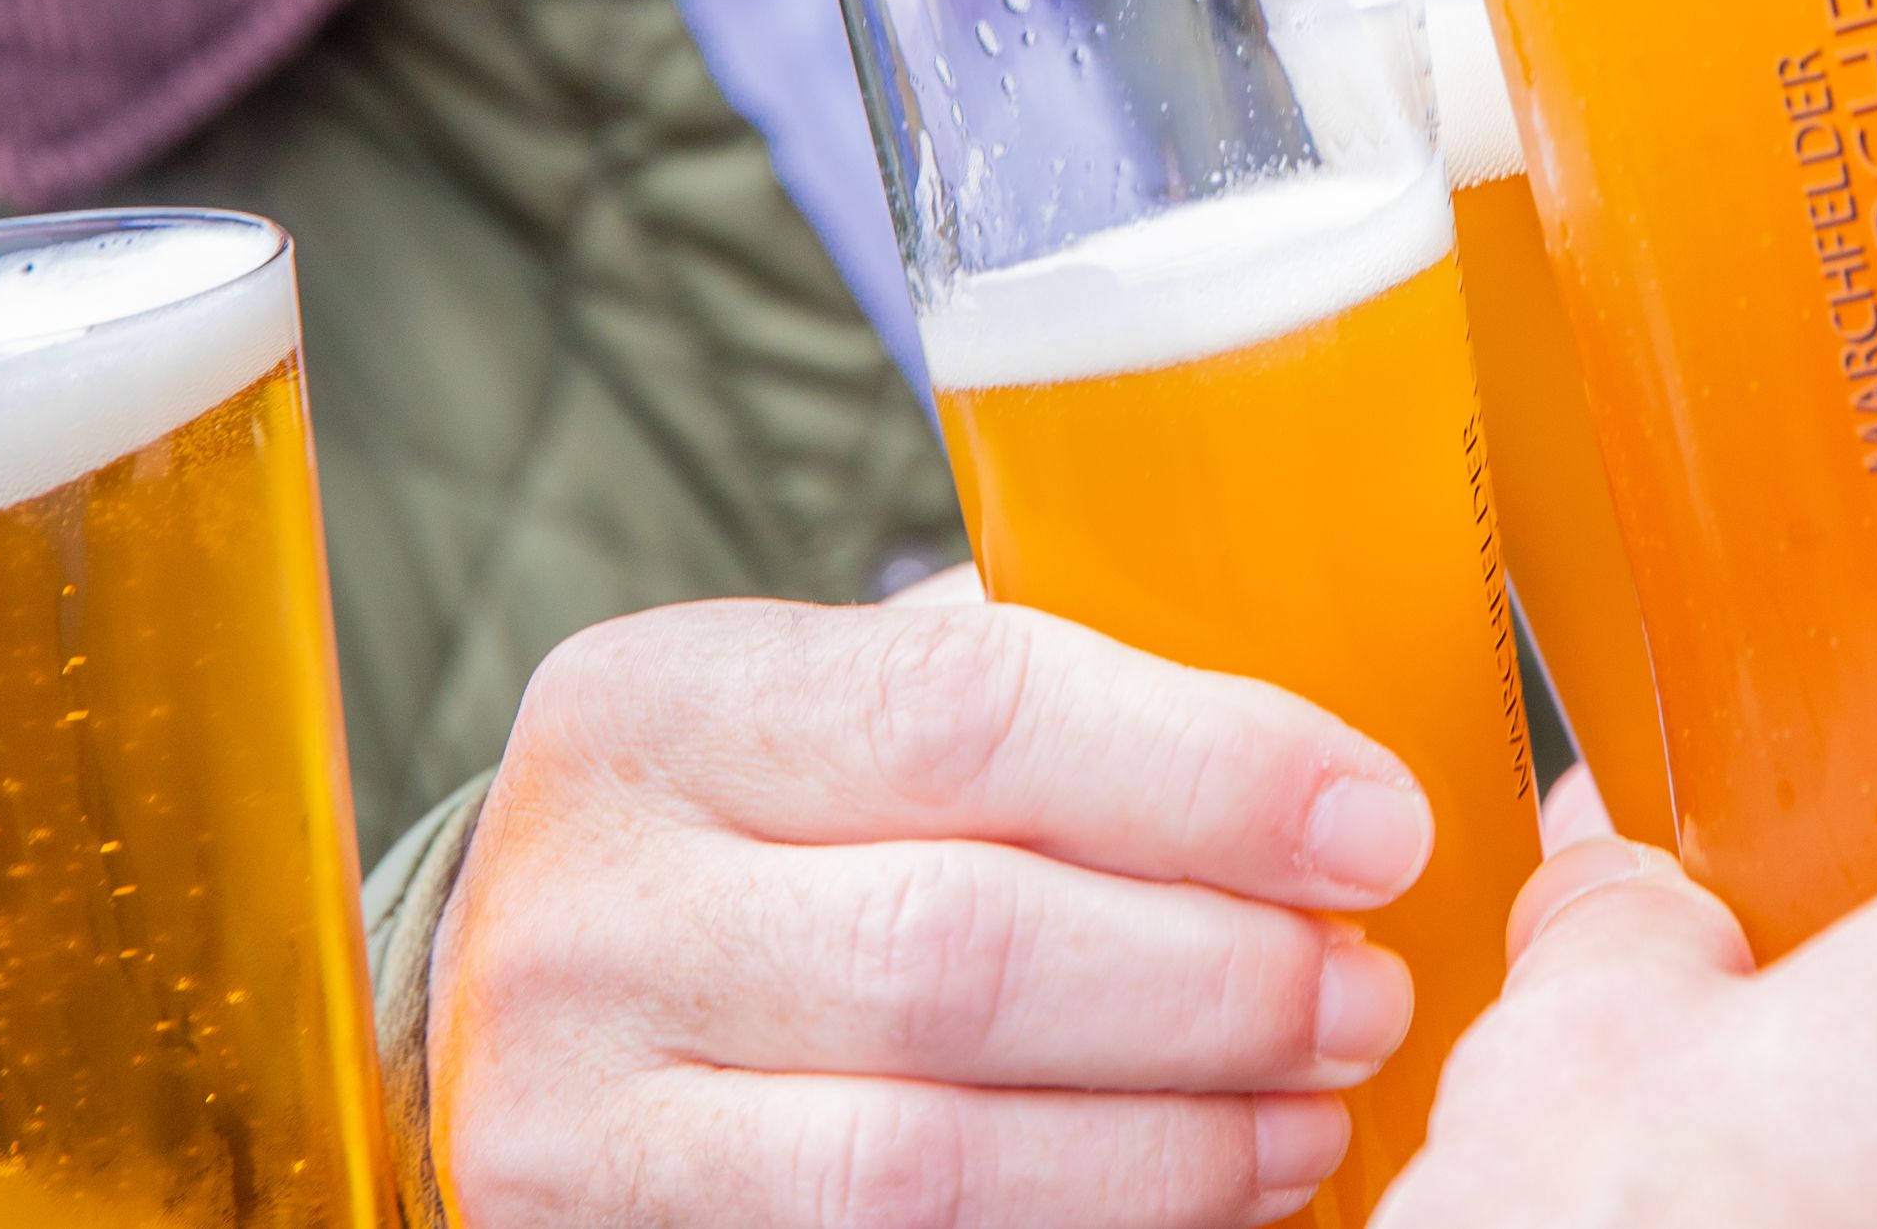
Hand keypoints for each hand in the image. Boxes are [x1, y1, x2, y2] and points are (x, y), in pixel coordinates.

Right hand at [430, 597, 1437, 1227]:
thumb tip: (1314, 748)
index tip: (1376, 822)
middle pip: (967, 949)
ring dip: (1178, 1138)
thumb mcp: (825, 712)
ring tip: (1319, 1104)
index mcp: (661, 702)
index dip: (1208, 772)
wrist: (501, 1017)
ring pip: (935, 1150)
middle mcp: (591, 902)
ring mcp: (580, 1108)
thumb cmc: (744, 837)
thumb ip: (1022, 698)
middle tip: (1369, 986)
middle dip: (1219, 979)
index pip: (971, 711)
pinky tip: (1208, 1193)